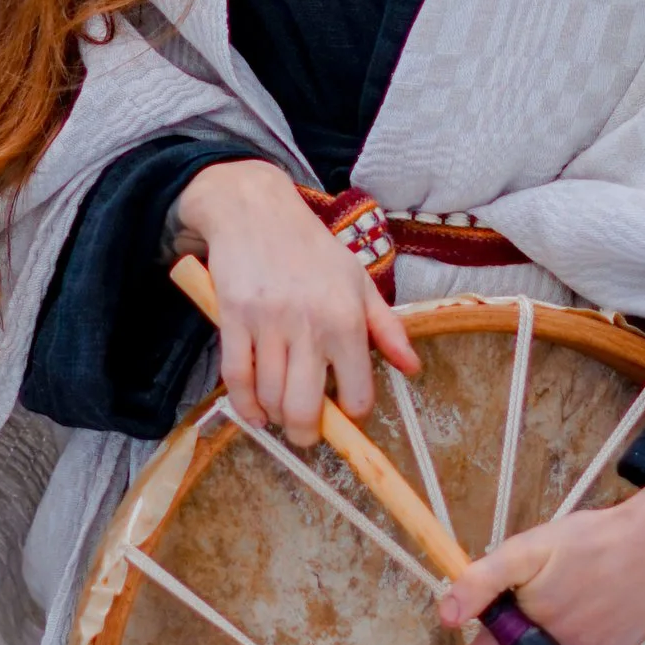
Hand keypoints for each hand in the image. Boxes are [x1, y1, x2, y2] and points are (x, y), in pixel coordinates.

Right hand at [174, 160, 419, 447]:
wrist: (257, 211)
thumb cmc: (312, 248)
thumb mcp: (359, 281)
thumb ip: (387, 328)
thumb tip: (412, 369)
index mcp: (347, 318)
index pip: (356, 394)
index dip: (350, 414)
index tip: (343, 412)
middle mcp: (309, 325)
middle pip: (305, 407)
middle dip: (306, 434)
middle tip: (307, 433)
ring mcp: (268, 323)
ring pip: (269, 397)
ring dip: (274, 416)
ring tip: (280, 413)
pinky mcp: (232, 318)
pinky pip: (235, 379)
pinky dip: (243, 405)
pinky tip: (253, 412)